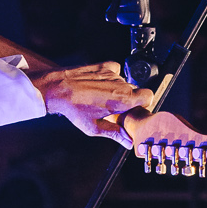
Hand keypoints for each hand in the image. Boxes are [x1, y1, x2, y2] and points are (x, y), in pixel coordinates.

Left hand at [32, 62, 154, 143]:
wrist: (58, 88)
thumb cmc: (74, 109)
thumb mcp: (94, 128)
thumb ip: (115, 134)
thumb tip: (128, 142)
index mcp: (122, 100)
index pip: (149, 96)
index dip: (144, 104)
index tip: (135, 111)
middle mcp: (121, 84)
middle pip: (135, 91)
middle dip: (128, 100)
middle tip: (114, 110)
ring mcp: (113, 73)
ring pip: (124, 82)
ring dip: (117, 90)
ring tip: (101, 99)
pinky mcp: (104, 65)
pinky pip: (115, 71)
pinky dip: (111, 77)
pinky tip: (100, 85)